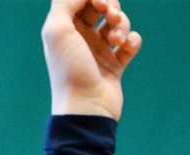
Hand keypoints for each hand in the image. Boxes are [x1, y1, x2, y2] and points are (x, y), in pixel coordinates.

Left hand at [42, 0, 141, 119]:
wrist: (86, 108)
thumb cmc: (69, 70)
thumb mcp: (57, 31)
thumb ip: (65, 3)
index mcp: (64, 29)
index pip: (81, 0)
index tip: (99, 2)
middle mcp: (81, 38)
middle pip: (102, 6)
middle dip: (111, 5)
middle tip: (110, 15)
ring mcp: (99, 51)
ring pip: (118, 23)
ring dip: (122, 24)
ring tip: (116, 39)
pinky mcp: (115, 65)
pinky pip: (131, 43)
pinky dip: (132, 41)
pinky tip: (126, 48)